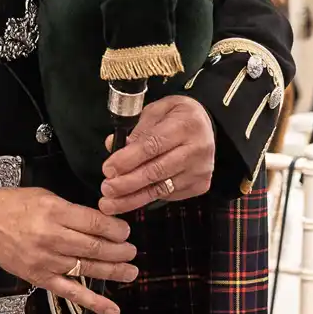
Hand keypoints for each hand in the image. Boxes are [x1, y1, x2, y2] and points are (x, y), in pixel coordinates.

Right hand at [0, 187, 136, 313]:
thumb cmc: (13, 206)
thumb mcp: (45, 196)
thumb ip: (72, 210)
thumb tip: (98, 222)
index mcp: (55, 212)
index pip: (95, 223)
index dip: (116, 229)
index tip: (125, 231)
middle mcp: (53, 237)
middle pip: (96, 247)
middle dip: (120, 250)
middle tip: (131, 250)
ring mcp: (48, 261)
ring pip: (88, 268)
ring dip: (114, 271)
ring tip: (130, 271)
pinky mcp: (41, 278)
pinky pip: (71, 292)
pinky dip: (94, 302)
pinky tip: (112, 309)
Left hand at [99, 95, 215, 214]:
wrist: (207, 125)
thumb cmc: (177, 116)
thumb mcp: (157, 110)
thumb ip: (136, 128)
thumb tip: (112, 146)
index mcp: (186, 125)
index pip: (152, 146)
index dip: (128, 159)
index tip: (107, 169)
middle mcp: (197, 150)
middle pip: (156, 171)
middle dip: (127, 183)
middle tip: (106, 190)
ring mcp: (200, 171)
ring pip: (161, 189)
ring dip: (133, 198)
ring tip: (110, 203)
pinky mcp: (200, 185)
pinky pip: (168, 195)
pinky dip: (147, 198)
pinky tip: (130, 199)